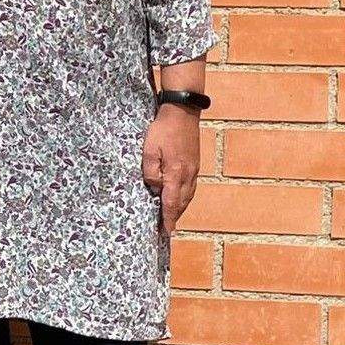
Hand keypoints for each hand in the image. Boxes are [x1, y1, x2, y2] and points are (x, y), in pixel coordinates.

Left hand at [142, 105, 200, 236]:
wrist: (182, 112)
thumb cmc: (163, 130)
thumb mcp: (149, 150)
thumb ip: (151, 171)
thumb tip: (155, 187)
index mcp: (176, 173)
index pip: (171, 202)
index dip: (168, 218)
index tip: (167, 232)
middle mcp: (188, 174)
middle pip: (182, 202)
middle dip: (174, 216)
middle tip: (168, 229)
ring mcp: (194, 169)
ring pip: (188, 195)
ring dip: (180, 208)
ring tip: (172, 217)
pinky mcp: (195, 163)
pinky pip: (191, 186)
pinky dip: (184, 196)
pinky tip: (179, 197)